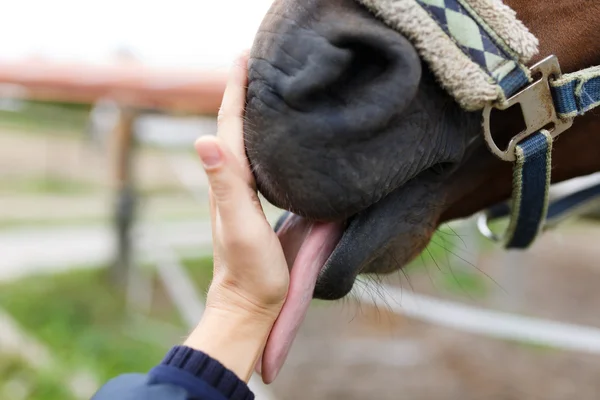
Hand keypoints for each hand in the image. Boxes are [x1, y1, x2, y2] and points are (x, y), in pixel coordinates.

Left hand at [195, 52, 289, 323]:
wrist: (249, 304)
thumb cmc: (250, 272)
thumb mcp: (240, 227)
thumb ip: (224, 186)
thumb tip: (202, 139)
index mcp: (230, 182)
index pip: (230, 126)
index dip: (236, 91)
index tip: (243, 58)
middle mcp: (233, 183)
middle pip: (236, 128)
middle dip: (242, 93)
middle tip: (255, 64)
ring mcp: (243, 195)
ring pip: (246, 144)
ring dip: (250, 115)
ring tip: (264, 92)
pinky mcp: (257, 206)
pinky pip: (258, 163)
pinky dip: (263, 142)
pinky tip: (273, 141)